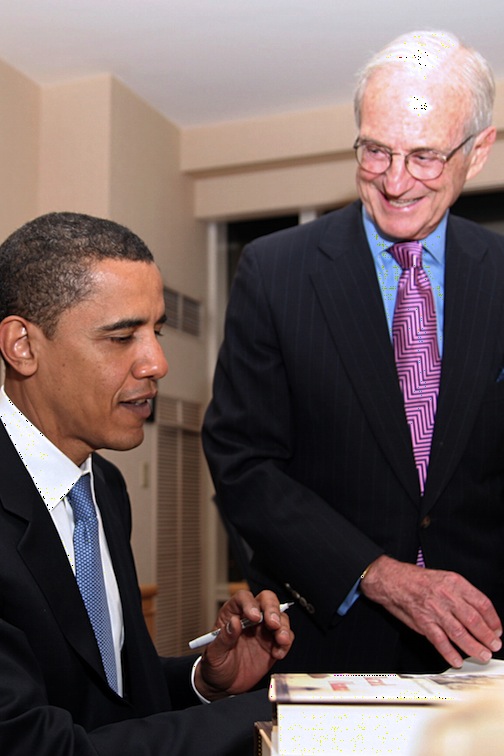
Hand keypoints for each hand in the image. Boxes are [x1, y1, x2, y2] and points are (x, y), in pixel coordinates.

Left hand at [194, 590, 293, 699]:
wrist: (224, 685)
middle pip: (266, 600)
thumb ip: (224, 638)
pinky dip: (286, 643)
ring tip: (281, 640)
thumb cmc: (215, 665)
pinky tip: (277, 654)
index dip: (250, 604)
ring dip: (283, 626)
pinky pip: (286, 636)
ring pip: (280, 617)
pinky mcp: (273, 643)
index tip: (254, 617)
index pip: (243, 598)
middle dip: (272, 609)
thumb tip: (234, 622)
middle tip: (273, 624)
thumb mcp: (214, 654)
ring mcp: (263, 630)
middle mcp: (250, 618)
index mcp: (232, 614)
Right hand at [360, 555, 501, 667]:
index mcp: (455, 583)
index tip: (497, 629)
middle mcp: (446, 596)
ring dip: (474, 647)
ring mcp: (434, 610)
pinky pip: (440, 641)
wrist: (393, 579)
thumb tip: (478, 614)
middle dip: (487, 636)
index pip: (482, 603)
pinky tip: (457, 660)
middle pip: (473, 620)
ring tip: (483, 655)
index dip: (493, 619)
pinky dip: (450, 653)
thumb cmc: (418, 579)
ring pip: (460, 633)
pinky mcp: (423, 622)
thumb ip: (461, 595)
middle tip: (494, 645)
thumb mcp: (444, 578)